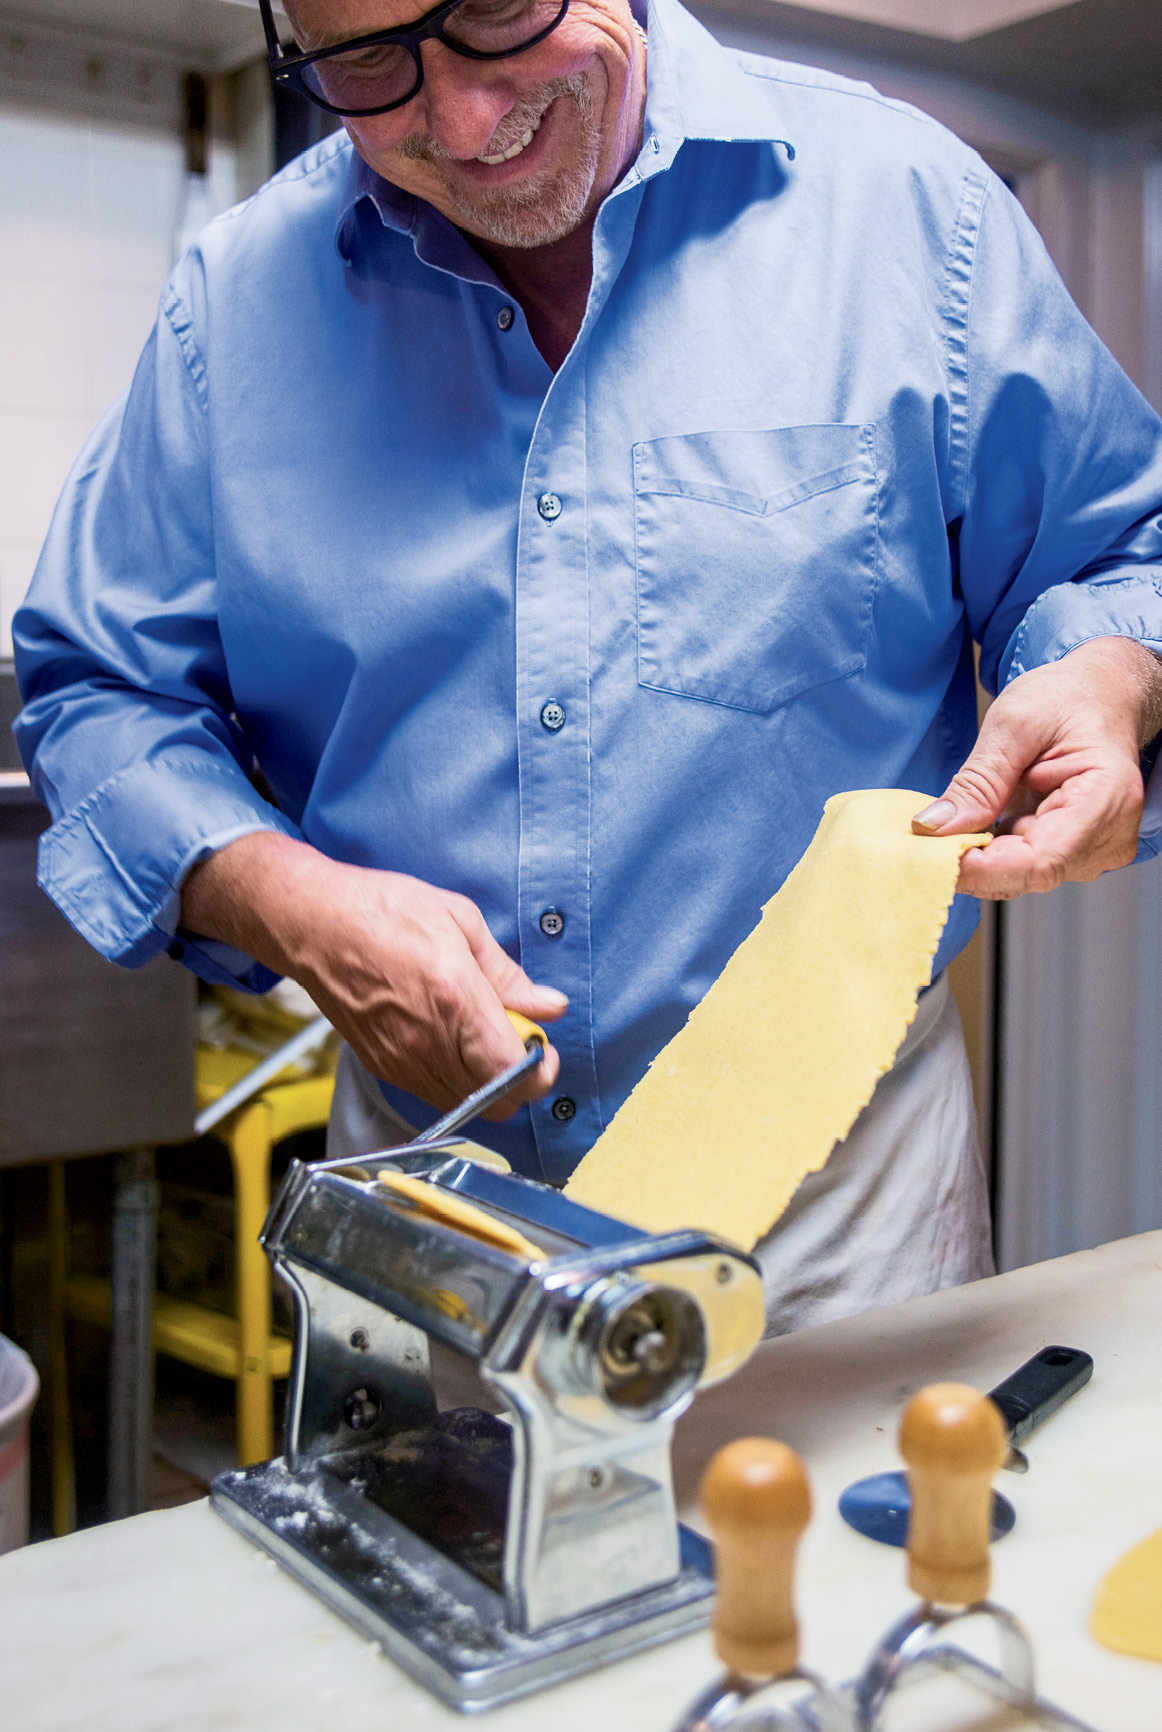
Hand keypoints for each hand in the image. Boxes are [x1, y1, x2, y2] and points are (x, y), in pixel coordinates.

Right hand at [181, 834, 565, 1115]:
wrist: (313, 924)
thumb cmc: (384, 911)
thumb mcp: (461, 921)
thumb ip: (508, 974)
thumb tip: (550, 1006)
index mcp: (456, 1001)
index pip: (515, 1073)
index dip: (541, 1068)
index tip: (542, 1044)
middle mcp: (430, 1043)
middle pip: (498, 1102)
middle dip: (521, 1078)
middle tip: (517, 1039)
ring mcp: (403, 1062)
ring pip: (468, 1105)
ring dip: (489, 1082)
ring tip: (482, 1036)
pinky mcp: (384, 1068)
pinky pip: (436, 1094)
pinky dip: (457, 1080)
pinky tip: (452, 1040)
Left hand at [912, 637, 1161, 899]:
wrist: (1099, 694)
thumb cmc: (1068, 698)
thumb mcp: (1014, 724)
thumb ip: (978, 781)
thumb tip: (934, 828)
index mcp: (1106, 798)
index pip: (1039, 861)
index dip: (980, 867)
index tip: (931, 852)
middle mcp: (1108, 835)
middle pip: (1028, 874)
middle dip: (970, 862)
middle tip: (925, 837)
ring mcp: (1094, 848)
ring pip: (1021, 875)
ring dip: (979, 855)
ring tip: (953, 823)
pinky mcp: (1075, 850)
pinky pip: (1024, 865)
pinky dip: (992, 850)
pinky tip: (977, 824)